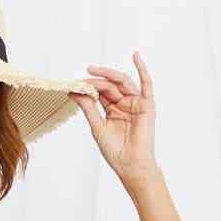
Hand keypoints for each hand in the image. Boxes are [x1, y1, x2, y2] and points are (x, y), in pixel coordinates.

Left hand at [70, 52, 156, 184]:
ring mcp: (136, 103)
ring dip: (109, 75)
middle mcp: (124, 103)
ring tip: (93, 71)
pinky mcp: (147, 104)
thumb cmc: (115, 150)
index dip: (88, 87)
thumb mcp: (97, 126)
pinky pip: (146, 83)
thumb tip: (73, 91)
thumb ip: (88, 107)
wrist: (130, 164)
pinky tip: (135, 55)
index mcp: (112, 109)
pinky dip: (142, 69)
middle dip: (96, 80)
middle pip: (110, 85)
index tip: (73, 84)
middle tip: (83, 76)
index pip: (100, 92)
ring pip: (122, 82)